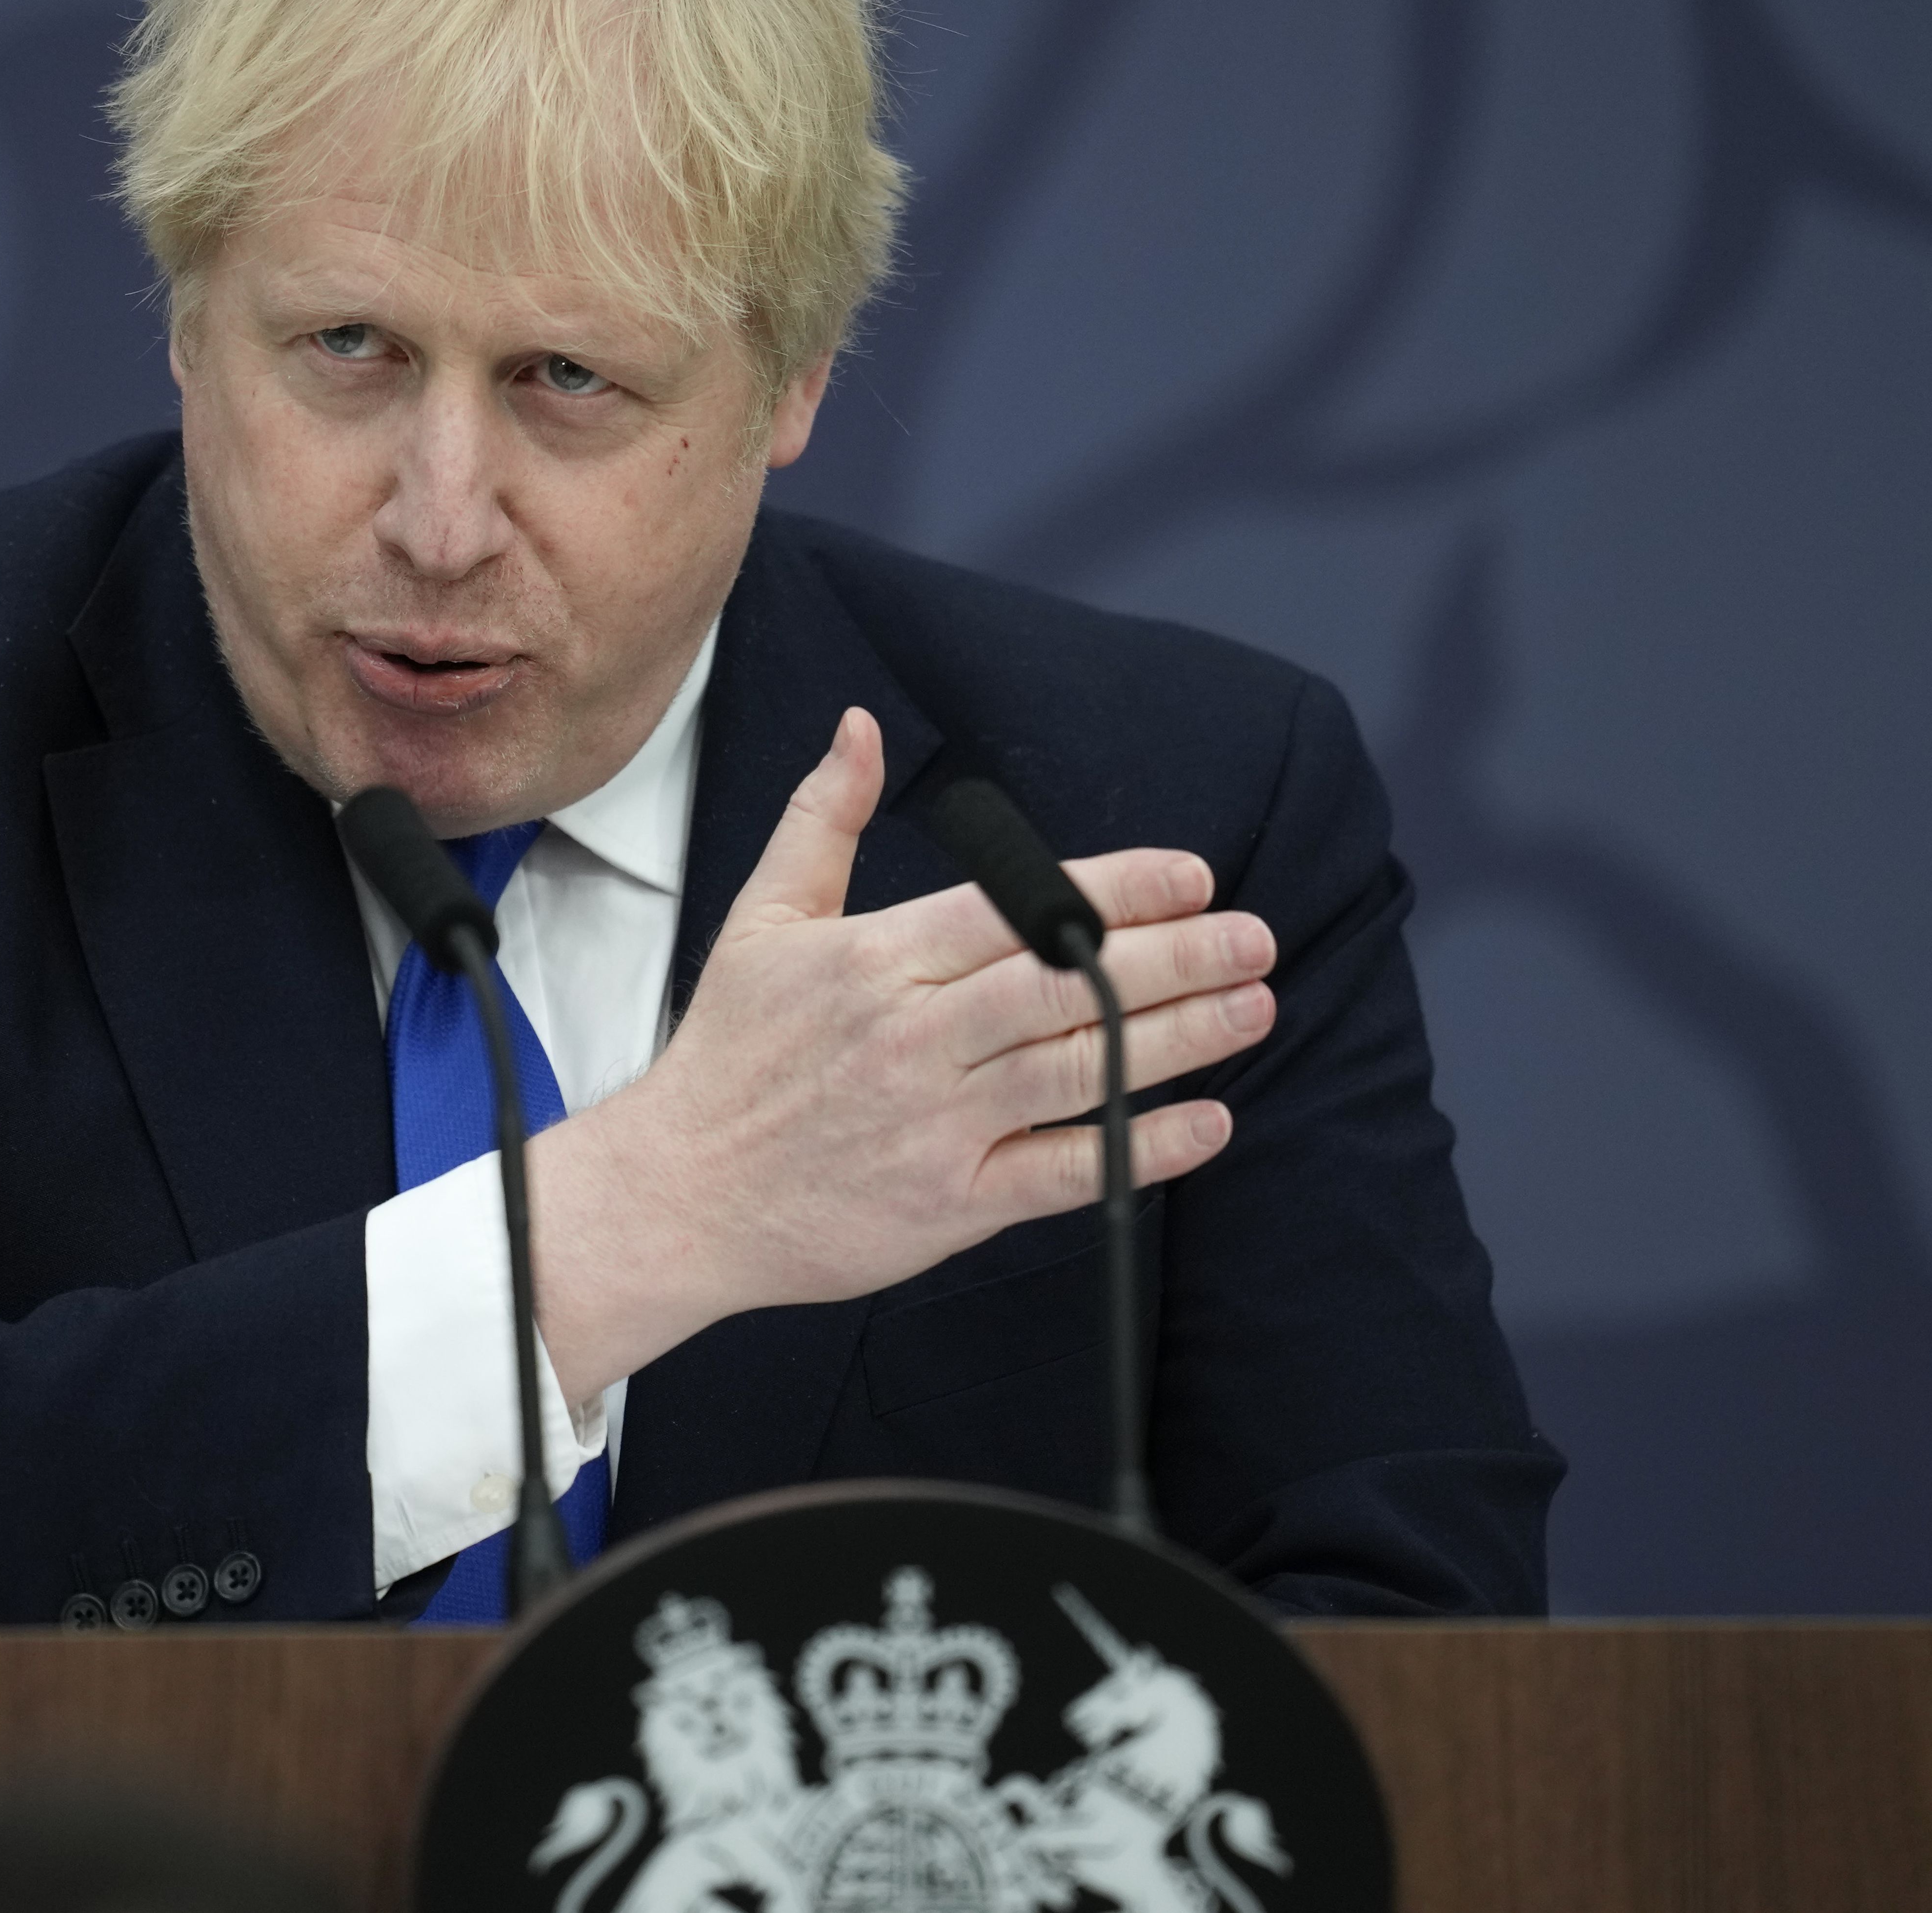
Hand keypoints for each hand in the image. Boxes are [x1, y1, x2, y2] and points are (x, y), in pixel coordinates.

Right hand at [526, 707, 1276, 1405]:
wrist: (676, 1196)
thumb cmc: (728, 1056)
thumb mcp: (762, 920)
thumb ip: (823, 819)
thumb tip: (861, 727)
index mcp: (876, 960)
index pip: (1017, 910)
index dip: (1116, 891)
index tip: (1193, 874)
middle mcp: (914, 1038)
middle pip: (1067, 987)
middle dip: (1177, 959)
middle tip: (1255, 939)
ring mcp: (936, 1124)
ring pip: (1079, 1071)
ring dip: (1179, 1039)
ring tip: (1252, 1009)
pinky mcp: (949, 1205)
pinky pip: (1063, 1170)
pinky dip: (1139, 1150)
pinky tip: (1206, 1125)